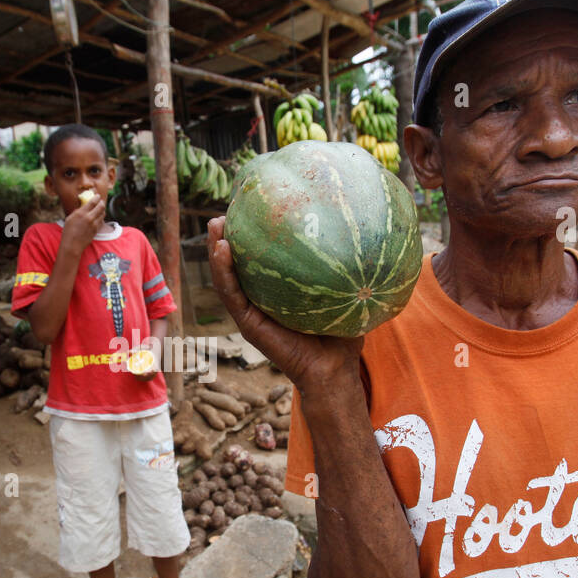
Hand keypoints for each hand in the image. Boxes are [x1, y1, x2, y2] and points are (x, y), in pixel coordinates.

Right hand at [61, 194, 104, 255]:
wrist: (72, 245)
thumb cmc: (68, 231)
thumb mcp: (70, 218)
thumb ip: (78, 211)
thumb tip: (83, 206)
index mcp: (81, 213)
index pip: (93, 202)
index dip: (97, 197)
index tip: (97, 196)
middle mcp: (89, 218)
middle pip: (101, 207)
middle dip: (102, 203)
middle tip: (100, 201)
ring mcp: (94, 224)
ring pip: (103, 214)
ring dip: (102, 210)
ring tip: (100, 209)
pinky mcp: (96, 230)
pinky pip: (101, 221)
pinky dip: (100, 217)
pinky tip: (98, 217)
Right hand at [205, 216, 364, 401]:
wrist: (334, 368)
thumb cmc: (342, 333)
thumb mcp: (342, 292)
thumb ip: (342, 267)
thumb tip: (361, 227)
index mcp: (277, 292)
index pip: (259, 260)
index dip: (251, 236)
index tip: (250, 208)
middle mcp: (260, 300)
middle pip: (237, 264)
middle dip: (227, 237)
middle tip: (225, 211)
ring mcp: (251, 312)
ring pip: (226, 277)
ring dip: (217, 250)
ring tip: (216, 224)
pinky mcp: (248, 324)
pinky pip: (231, 294)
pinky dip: (223, 271)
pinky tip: (223, 248)